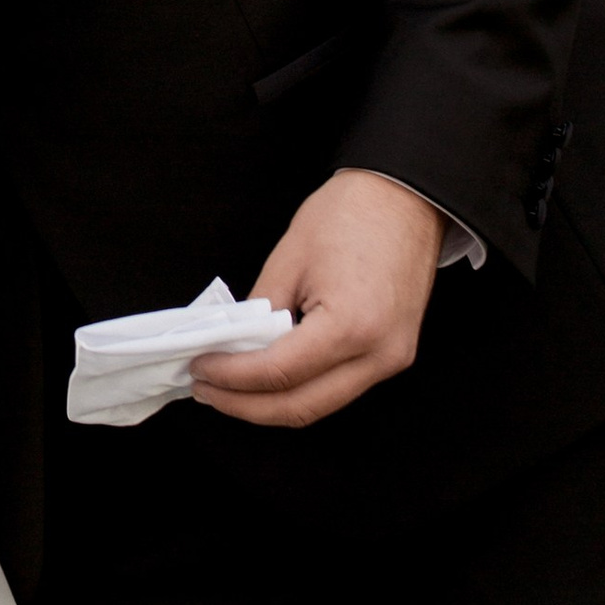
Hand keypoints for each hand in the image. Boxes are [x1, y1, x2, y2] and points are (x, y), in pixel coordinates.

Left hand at [190, 168, 442, 429]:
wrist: (405, 197)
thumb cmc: (351, 213)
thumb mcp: (289, 259)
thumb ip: (258, 312)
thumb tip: (231, 348)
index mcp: (351, 326)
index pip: (278, 373)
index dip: (231, 377)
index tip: (199, 368)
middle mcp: (378, 355)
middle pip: (300, 407)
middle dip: (245, 405)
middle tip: (205, 389)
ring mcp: (391, 360)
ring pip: (319, 406)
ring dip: (269, 404)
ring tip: (227, 388)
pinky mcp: (392, 356)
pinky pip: (338, 387)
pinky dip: (299, 388)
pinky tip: (266, 377)